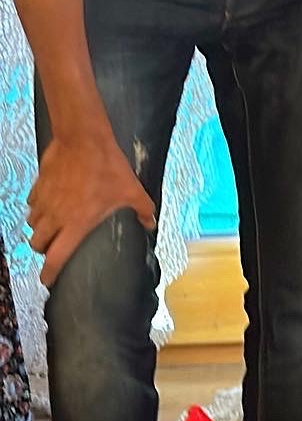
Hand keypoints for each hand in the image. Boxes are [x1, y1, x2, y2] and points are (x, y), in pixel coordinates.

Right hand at [27, 132, 154, 285]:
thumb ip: (142, 210)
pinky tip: (49, 203)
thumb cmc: (106, 166)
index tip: (48, 280)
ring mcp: (44, 202)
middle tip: (53, 247)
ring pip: (32, 225)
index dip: (50, 272)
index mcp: (76, 223)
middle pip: (38, 244)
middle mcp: (55, 216)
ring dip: (40, 229)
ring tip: (52, 226)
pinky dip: (38, 208)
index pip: (57, 257)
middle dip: (44, 250)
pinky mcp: (38, 187)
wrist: (83, 140)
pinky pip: (32, 204)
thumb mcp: (131, 190)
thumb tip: (151, 222)